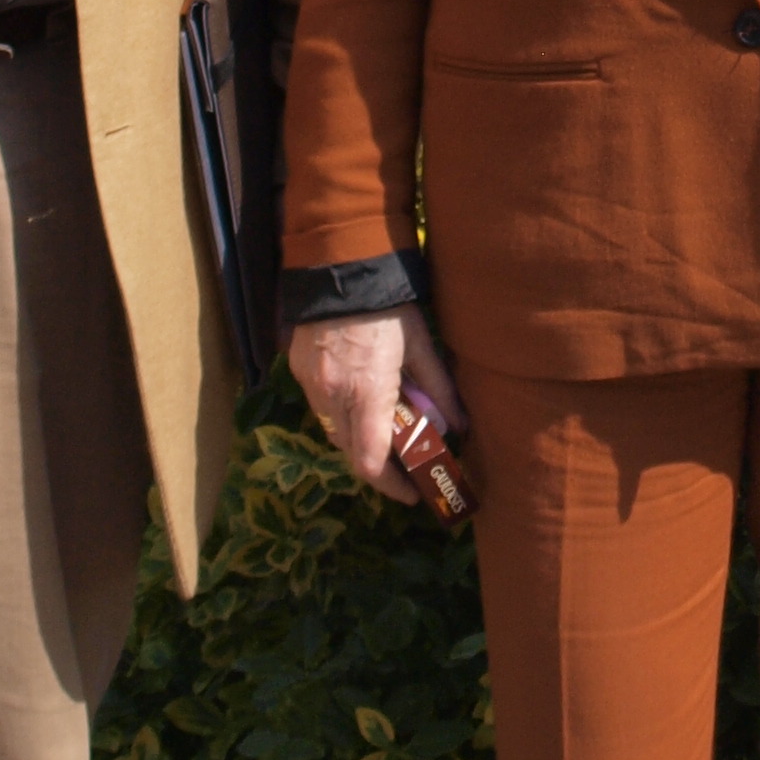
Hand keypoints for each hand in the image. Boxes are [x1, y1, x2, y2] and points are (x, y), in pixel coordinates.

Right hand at [290, 304, 467, 507]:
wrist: (341, 267)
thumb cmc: (389, 306)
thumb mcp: (421, 345)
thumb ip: (439, 388)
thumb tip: (460, 425)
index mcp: (367, 392)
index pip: (371, 460)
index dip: (391, 485)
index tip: (411, 492)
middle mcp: (333, 395)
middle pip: (351, 452)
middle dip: (377, 463)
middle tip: (404, 462)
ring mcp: (311, 384)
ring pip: (333, 431)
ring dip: (358, 438)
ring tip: (385, 427)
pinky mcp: (299, 370)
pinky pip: (320, 407)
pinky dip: (341, 414)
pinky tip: (360, 401)